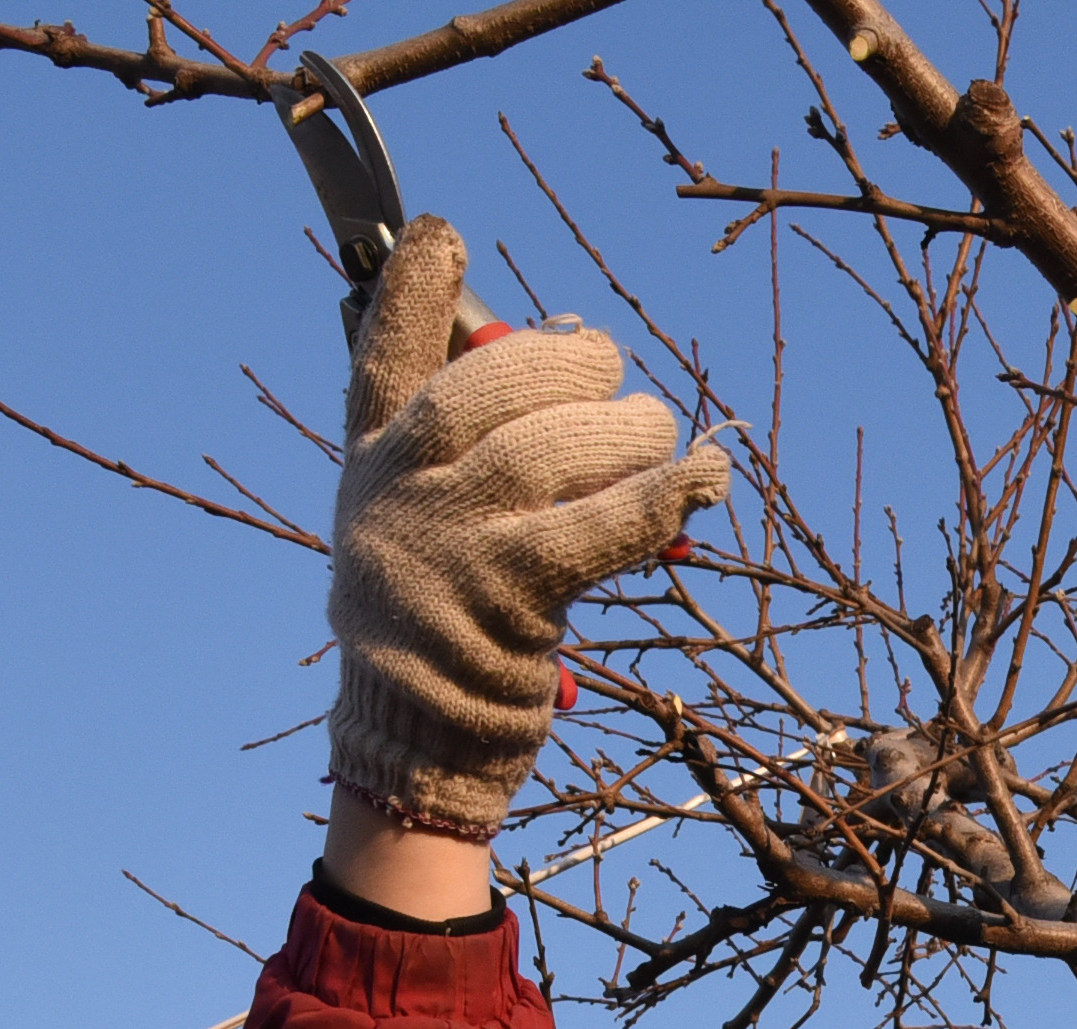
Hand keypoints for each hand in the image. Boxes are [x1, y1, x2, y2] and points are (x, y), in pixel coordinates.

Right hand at [323, 217, 727, 849]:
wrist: (413, 746)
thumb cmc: (436, 624)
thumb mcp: (416, 525)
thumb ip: (462, 452)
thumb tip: (559, 361)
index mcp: (372, 464)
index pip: (382, 353)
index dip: (415, 288)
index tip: (445, 234)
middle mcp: (401, 492)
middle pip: (483, 384)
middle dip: (561, 362)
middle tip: (609, 368)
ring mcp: (453, 543)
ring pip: (547, 448)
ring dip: (623, 431)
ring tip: (661, 434)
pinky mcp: (511, 595)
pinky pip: (600, 528)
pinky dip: (660, 499)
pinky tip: (704, 479)